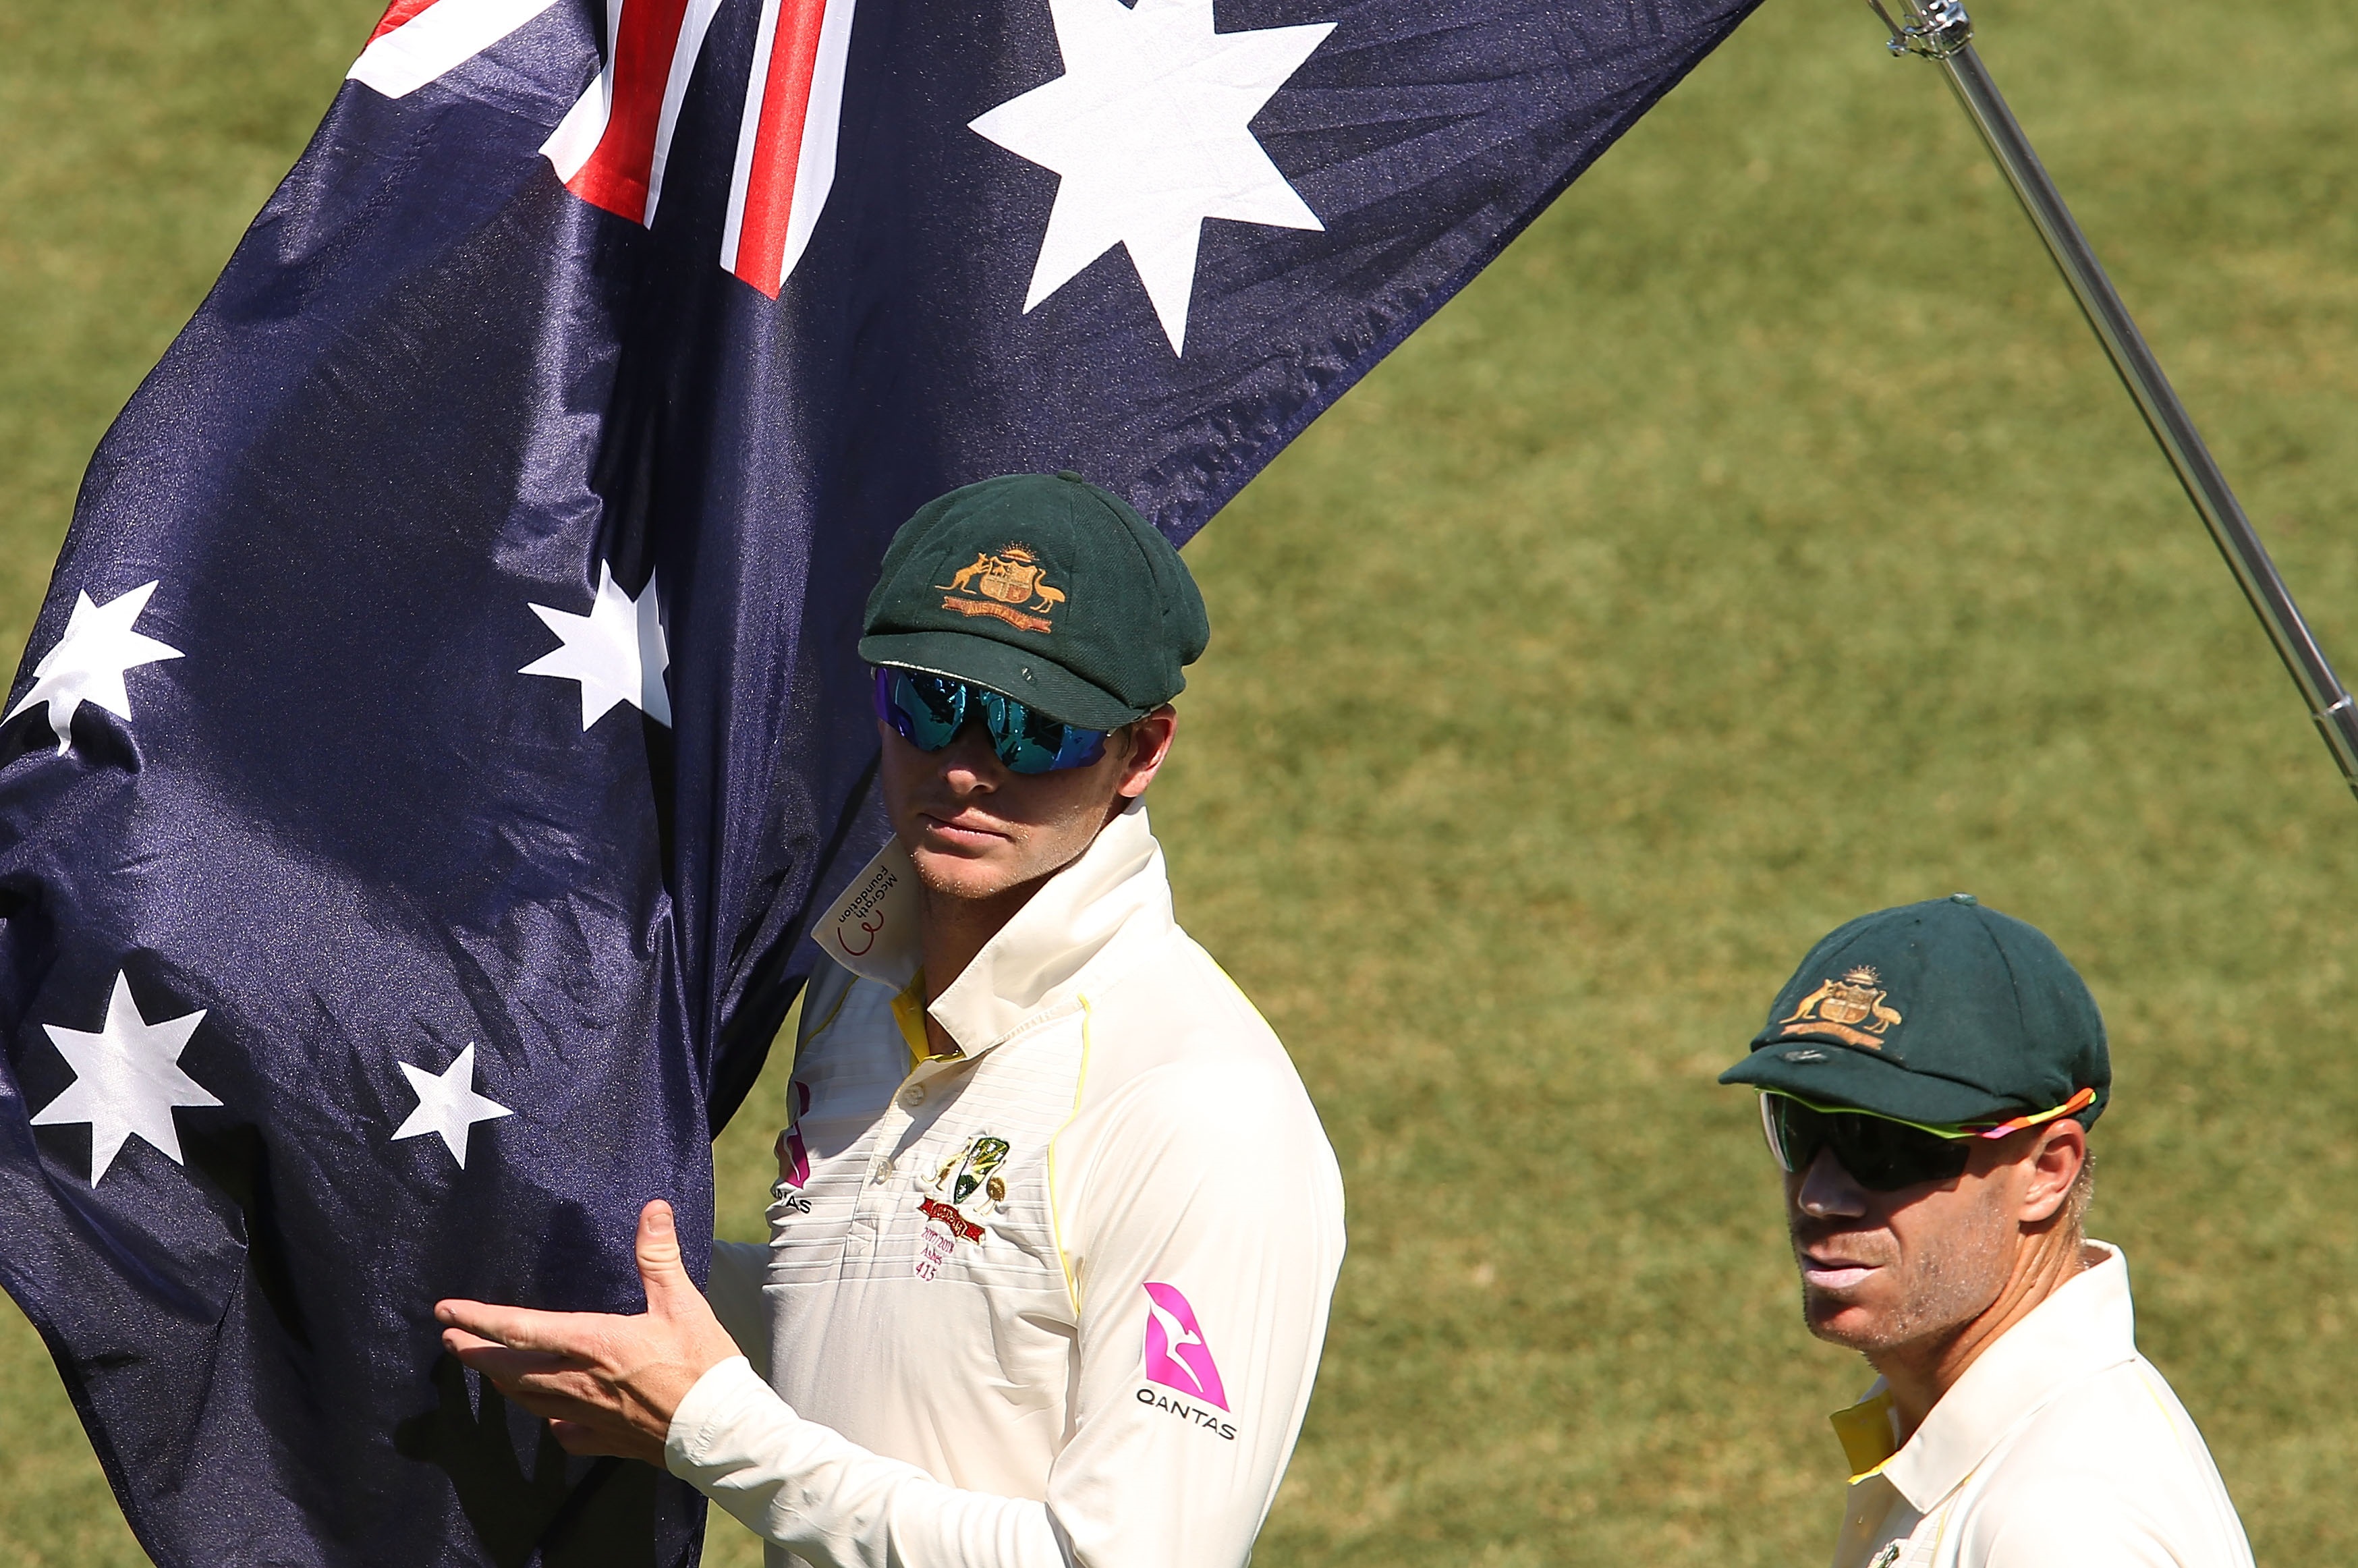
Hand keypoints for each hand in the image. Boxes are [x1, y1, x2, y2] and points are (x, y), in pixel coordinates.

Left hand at [436, 1200, 742, 1464]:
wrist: (719, 1430)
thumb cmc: (702, 1365)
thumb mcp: (682, 1303)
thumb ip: (659, 1257)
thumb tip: (652, 1210)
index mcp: (593, 1343)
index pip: (520, 1329)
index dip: (478, 1319)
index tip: (446, 1312)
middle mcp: (579, 1381)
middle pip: (511, 1369)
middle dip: (476, 1353)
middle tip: (450, 1341)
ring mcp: (589, 1414)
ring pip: (529, 1400)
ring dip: (502, 1383)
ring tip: (486, 1370)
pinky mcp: (605, 1439)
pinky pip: (565, 1432)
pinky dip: (551, 1421)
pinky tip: (551, 1419)